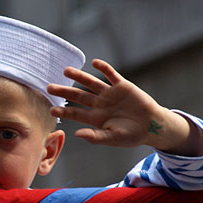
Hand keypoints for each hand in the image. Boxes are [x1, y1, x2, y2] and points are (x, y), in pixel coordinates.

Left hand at [47, 59, 202, 155]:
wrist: (153, 125)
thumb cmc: (132, 135)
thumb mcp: (113, 139)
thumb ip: (95, 137)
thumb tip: (77, 134)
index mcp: (96, 118)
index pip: (75, 113)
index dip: (64, 112)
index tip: (51, 110)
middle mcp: (100, 104)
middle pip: (78, 96)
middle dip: (64, 92)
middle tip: (49, 87)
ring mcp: (110, 94)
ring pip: (91, 83)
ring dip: (79, 76)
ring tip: (66, 71)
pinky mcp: (122, 86)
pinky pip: (111, 75)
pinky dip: (104, 68)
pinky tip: (94, 63)